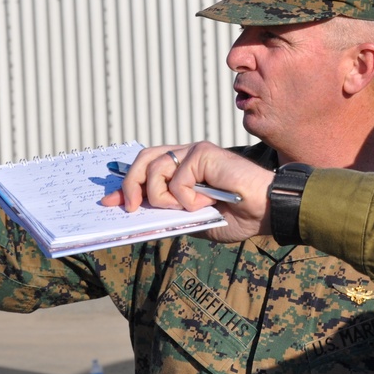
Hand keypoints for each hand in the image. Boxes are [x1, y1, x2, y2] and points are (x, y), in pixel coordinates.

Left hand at [100, 141, 273, 242]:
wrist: (265, 212)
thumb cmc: (238, 216)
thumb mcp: (194, 221)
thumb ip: (170, 215)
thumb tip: (139, 215)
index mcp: (183, 170)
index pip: (145, 169)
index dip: (125, 184)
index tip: (108, 201)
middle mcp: (186, 156)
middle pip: (143, 160)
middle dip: (131, 185)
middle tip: (133, 208)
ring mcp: (194, 152)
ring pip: (155, 170)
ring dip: (163, 197)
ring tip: (187, 208)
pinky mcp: (204, 152)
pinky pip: (177, 179)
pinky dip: (186, 198)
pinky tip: (206, 200)